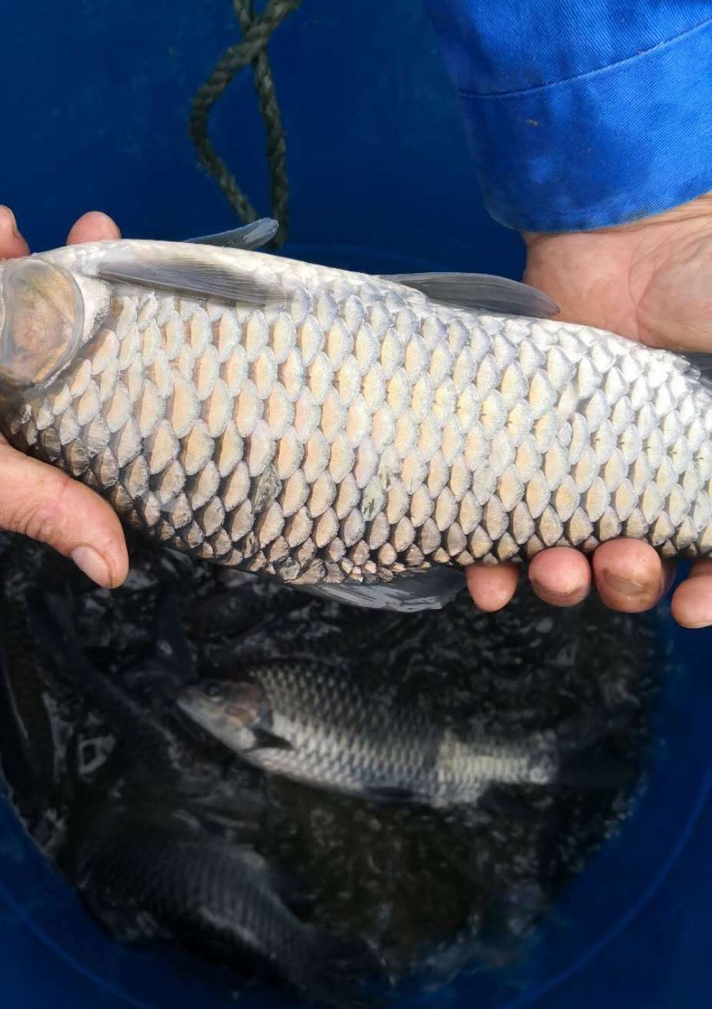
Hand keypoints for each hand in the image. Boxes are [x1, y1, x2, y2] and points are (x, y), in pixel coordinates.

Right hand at [0, 205, 127, 586]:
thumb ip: (40, 505)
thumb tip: (113, 568)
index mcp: (36, 449)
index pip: (109, 418)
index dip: (144, 377)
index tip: (168, 325)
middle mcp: (19, 403)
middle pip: (88, 349)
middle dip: (112, 298)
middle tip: (121, 251)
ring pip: (48, 305)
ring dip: (63, 261)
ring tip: (76, 229)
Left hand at [466, 193, 711, 628]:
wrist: (630, 233)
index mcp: (702, 477)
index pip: (711, 561)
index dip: (708, 595)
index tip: (694, 605)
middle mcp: (641, 486)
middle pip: (633, 572)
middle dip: (627, 584)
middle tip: (621, 560)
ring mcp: (576, 473)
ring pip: (566, 560)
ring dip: (561, 584)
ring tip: (555, 569)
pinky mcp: (519, 454)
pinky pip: (501, 525)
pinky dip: (493, 566)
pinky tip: (489, 582)